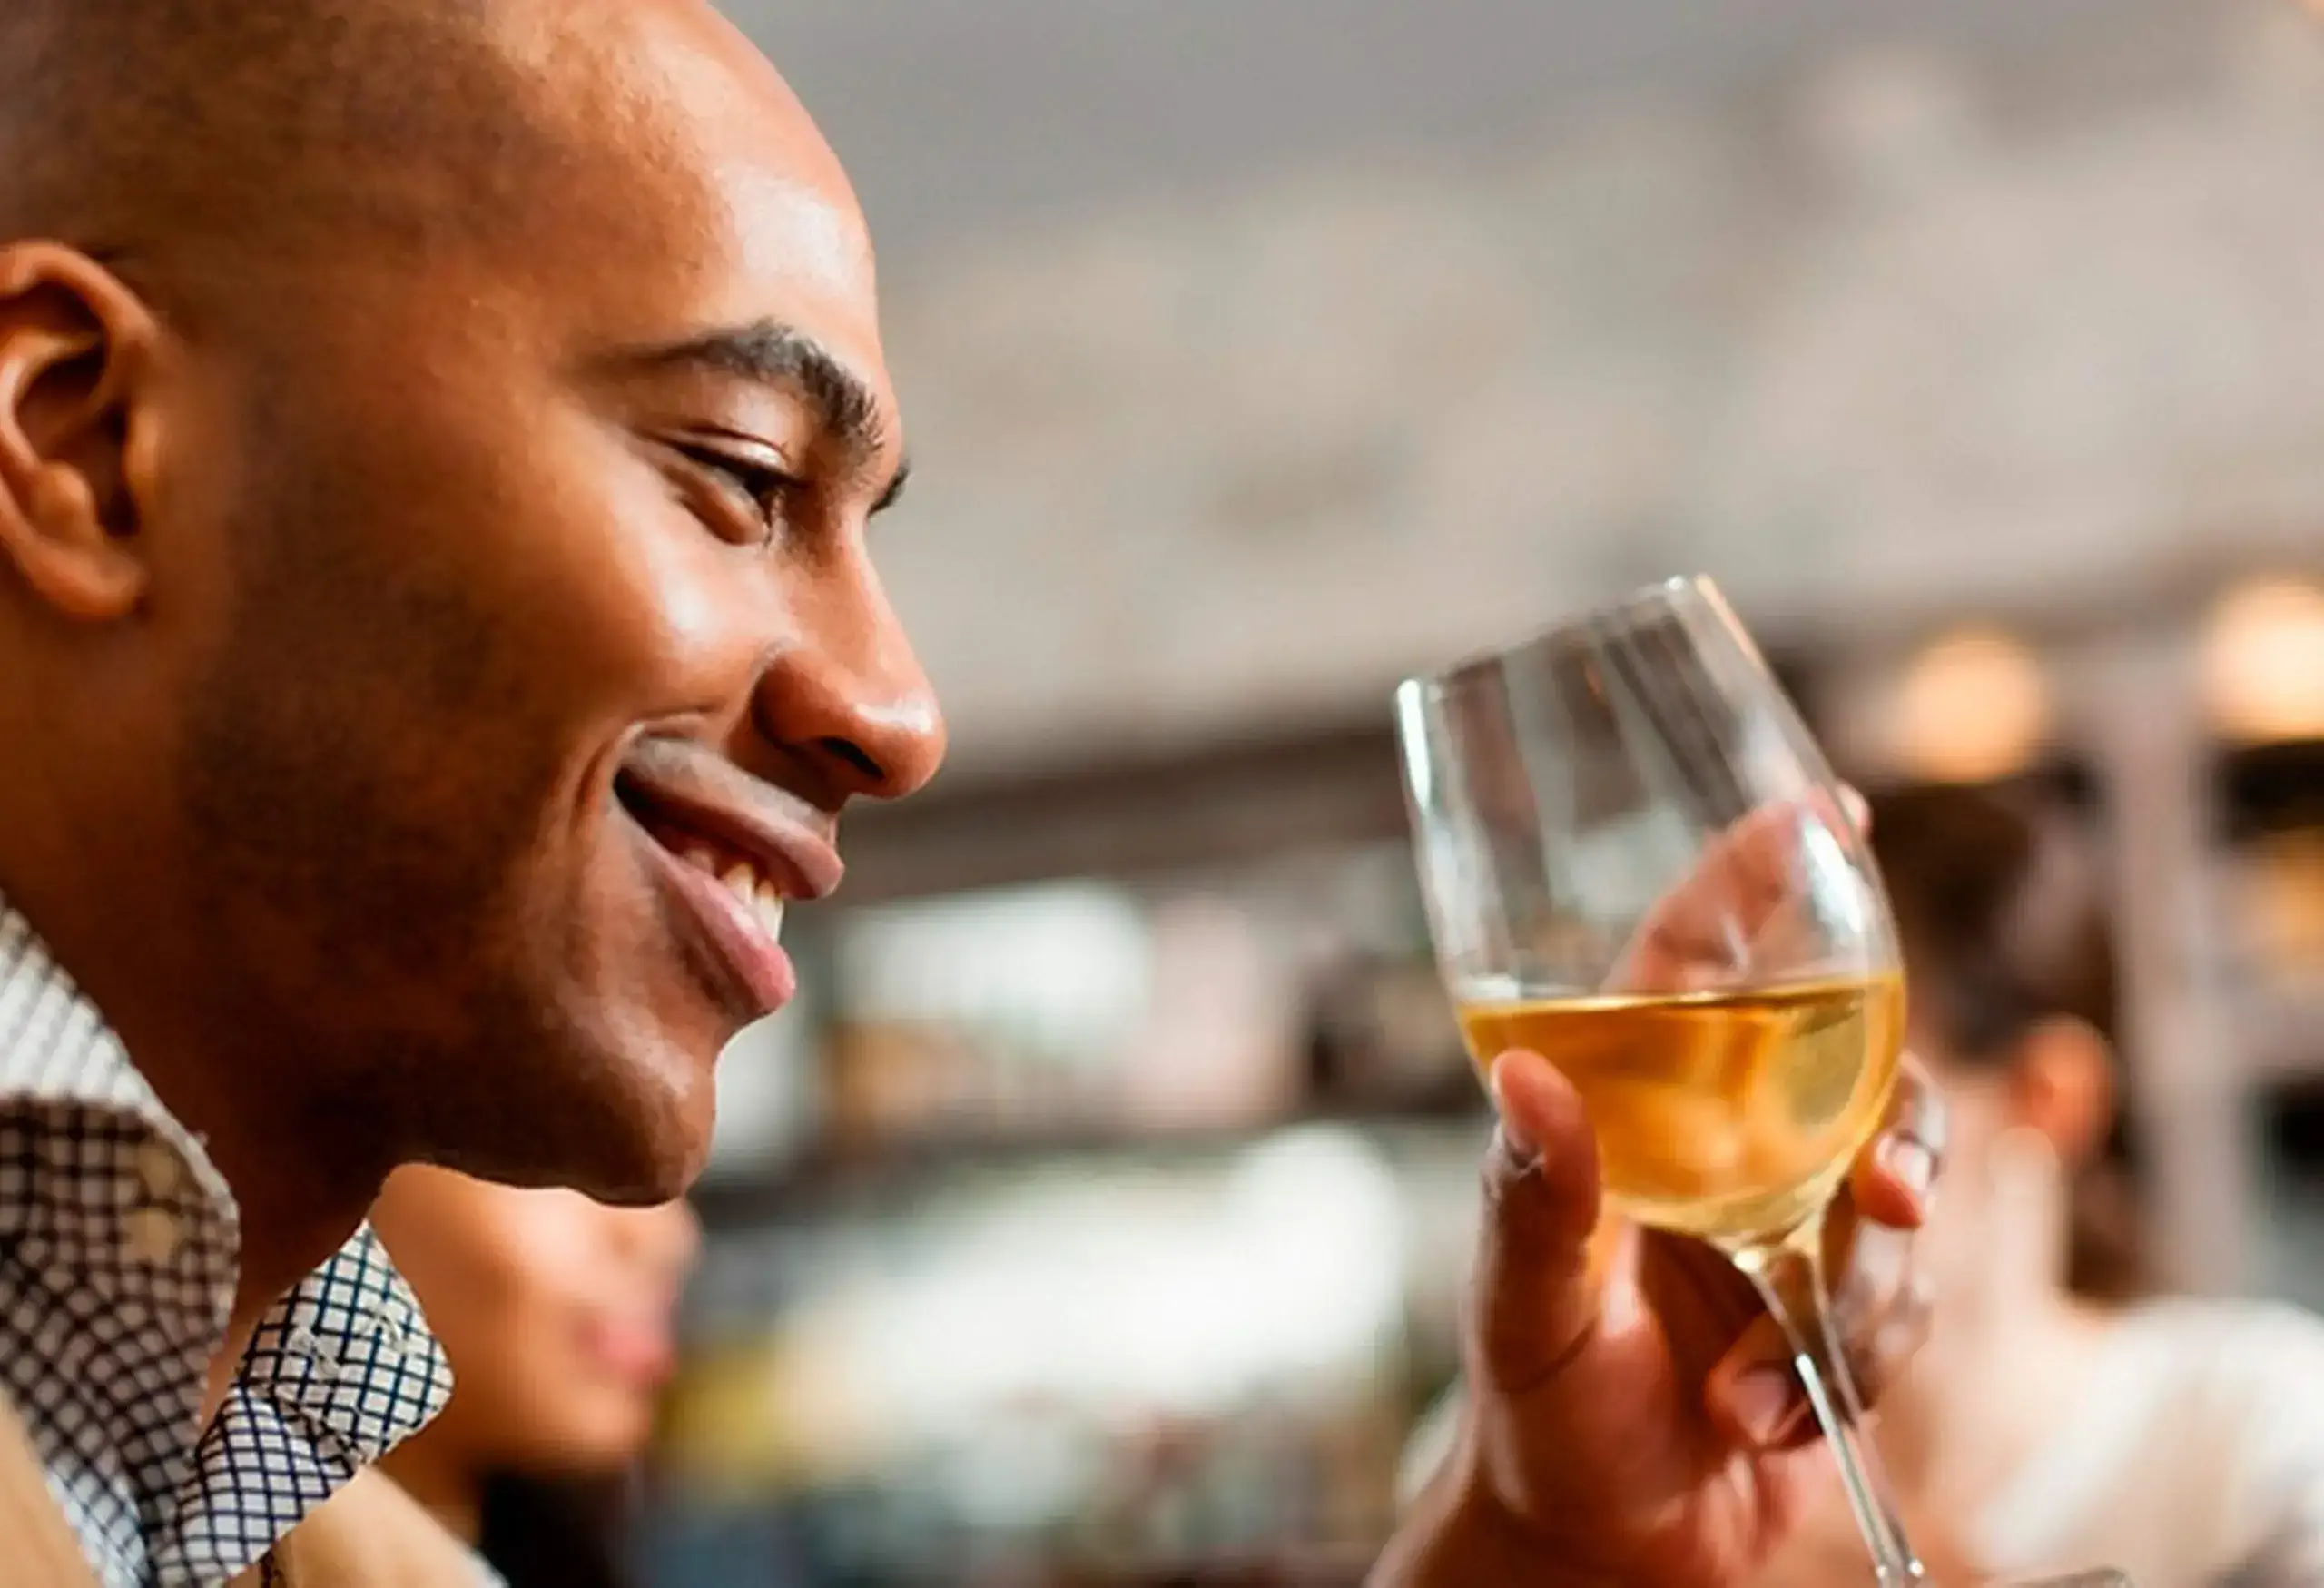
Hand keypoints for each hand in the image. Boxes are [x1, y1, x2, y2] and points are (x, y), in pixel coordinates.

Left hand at [1374, 795, 1945, 1587]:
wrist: (1599, 1541)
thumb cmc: (1534, 1402)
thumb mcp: (1518, 1302)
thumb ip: (1531, 1199)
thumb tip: (1526, 1076)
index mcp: (1638, 1108)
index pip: (1695, 956)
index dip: (1759, 873)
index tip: (1832, 809)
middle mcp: (1725, 1144)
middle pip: (1857, 1067)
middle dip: (1897, 1126)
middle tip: (1890, 1194)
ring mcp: (1790, 1225)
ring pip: (1898, 1205)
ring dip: (1849, 1302)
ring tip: (1750, 1389)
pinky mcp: (1837, 1309)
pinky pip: (1900, 1313)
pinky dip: (1835, 1373)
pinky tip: (1757, 1421)